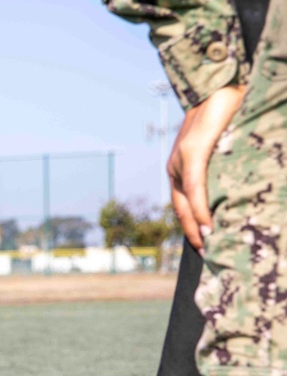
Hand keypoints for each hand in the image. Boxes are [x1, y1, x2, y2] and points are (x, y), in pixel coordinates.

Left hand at [167, 85, 245, 251]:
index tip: (204, 243)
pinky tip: (208, 223)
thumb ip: (223, 165)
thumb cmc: (224, 111)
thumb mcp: (221, 144)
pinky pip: (194, 187)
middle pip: (180, 208)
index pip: (183, 203)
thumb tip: (239, 182)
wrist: (218, 82)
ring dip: (196, 225)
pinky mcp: (192, 151)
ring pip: (185, 202)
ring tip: (208, 244)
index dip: (192, 224)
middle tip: (206, 253)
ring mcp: (181, 159)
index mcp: (180, 166)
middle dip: (192, 231)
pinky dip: (201, 206)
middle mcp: (175, 166)